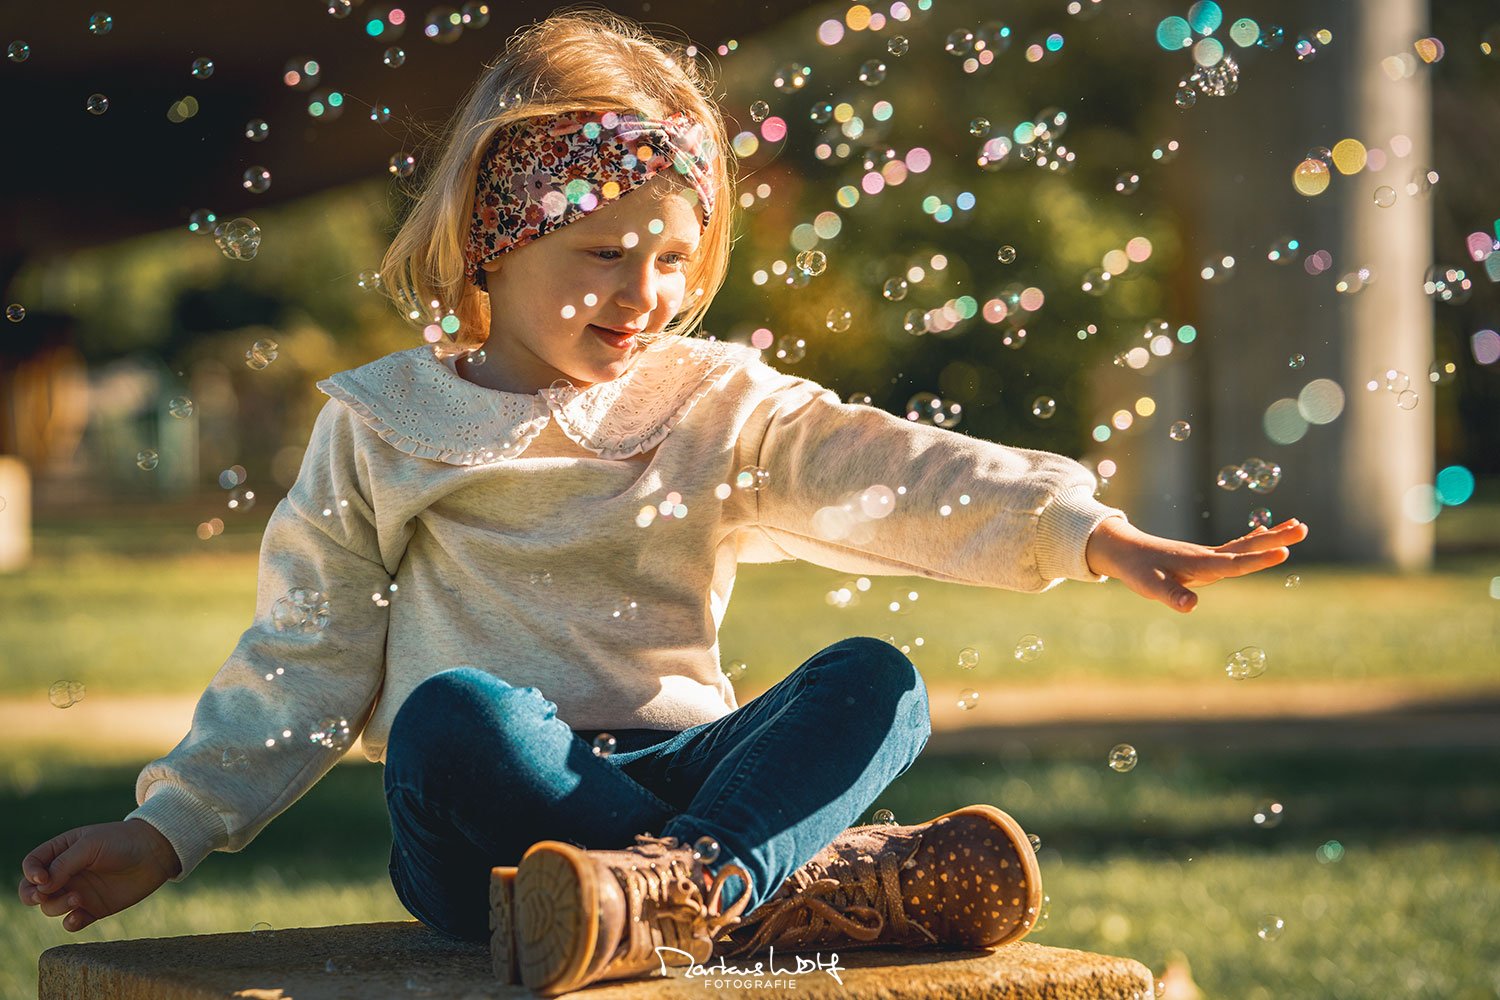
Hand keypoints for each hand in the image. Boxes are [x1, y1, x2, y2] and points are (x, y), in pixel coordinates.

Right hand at [17, 819, 181, 931]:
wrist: (155, 853)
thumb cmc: (122, 841)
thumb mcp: (90, 845)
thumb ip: (64, 864)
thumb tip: (42, 887)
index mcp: (62, 851)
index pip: (32, 864)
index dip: (31, 873)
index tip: (43, 879)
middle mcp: (67, 873)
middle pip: (33, 890)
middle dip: (31, 896)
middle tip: (43, 896)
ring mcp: (79, 891)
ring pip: (51, 907)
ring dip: (57, 906)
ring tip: (78, 898)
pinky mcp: (94, 908)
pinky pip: (72, 922)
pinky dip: (70, 923)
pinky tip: (77, 918)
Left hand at [1084, 516, 1309, 612]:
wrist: (1125, 551)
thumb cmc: (1138, 570)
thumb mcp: (1150, 587)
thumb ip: (1172, 596)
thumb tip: (1191, 606)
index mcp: (1200, 564)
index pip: (1235, 563)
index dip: (1259, 560)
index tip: (1284, 553)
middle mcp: (1208, 556)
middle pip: (1248, 546)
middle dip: (1276, 539)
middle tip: (1304, 527)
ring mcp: (1208, 554)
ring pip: (1245, 543)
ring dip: (1271, 535)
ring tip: (1297, 525)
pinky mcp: (1205, 556)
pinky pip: (1236, 546)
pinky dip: (1253, 539)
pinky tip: (1265, 530)